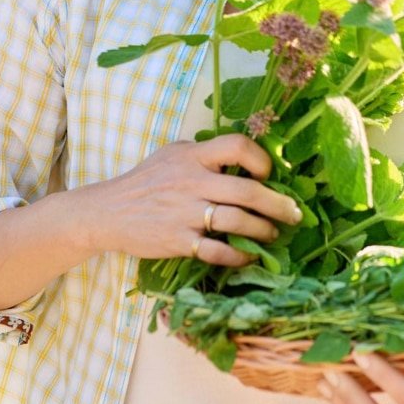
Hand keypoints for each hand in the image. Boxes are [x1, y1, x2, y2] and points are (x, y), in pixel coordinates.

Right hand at [89, 133, 302, 264]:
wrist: (108, 212)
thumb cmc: (146, 181)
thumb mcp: (173, 155)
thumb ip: (205, 154)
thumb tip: (245, 158)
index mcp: (193, 156)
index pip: (237, 146)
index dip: (261, 160)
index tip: (268, 175)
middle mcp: (192, 182)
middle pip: (247, 191)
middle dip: (278, 205)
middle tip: (294, 215)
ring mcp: (185, 212)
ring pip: (237, 222)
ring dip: (263, 231)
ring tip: (273, 235)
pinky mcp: (178, 240)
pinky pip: (218, 251)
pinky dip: (239, 255)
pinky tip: (249, 256)